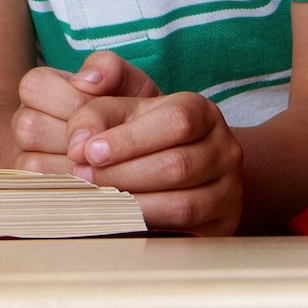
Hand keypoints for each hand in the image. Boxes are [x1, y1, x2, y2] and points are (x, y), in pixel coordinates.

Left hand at [14, 52, 244, 235]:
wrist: (185, 163)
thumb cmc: (143, 125)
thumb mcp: (127, 93)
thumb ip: (104, 76)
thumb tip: (83, 82)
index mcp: (202, 111)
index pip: (174, 121)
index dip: (128, 138)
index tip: (84, 149)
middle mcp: (224, 149)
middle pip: (174, 166)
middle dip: (120, 173)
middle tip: (80, 175)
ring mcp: (228, 189)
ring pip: (180, 203)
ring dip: (129, 202)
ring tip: (92, 195)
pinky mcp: (222, 224)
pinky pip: (183, 230)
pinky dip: (145, 224)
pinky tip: (114, 216)